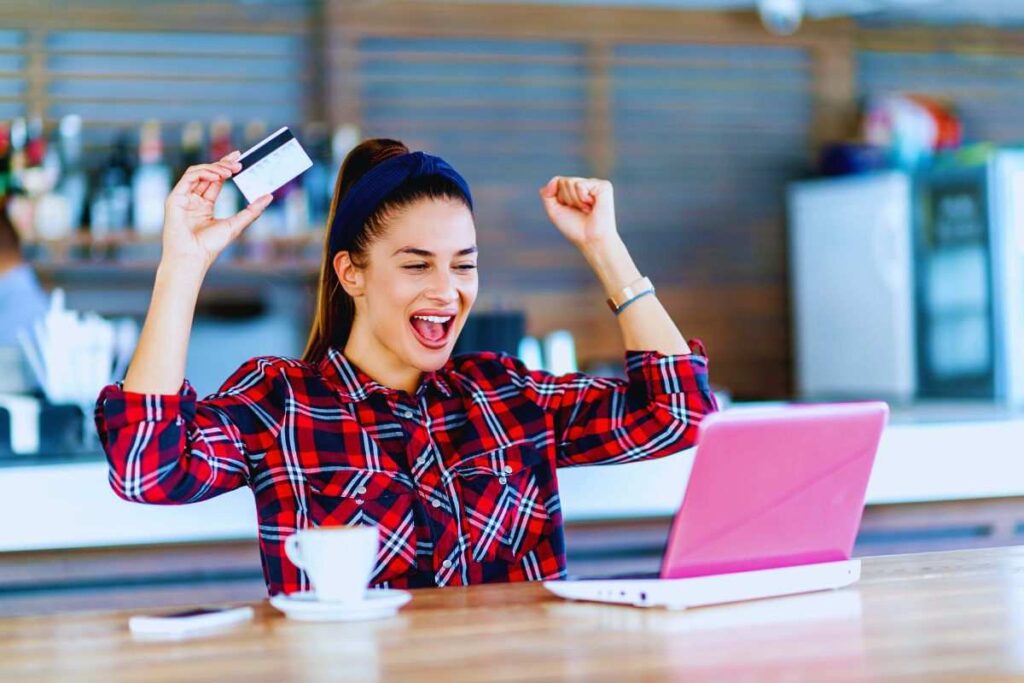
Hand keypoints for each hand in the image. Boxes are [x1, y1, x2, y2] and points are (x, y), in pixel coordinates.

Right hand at [161, 151, 272, 270]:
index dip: (226, 167)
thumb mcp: (236, 224)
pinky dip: (204, 173)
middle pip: (207, 173)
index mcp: (204, 205)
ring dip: (215, 168)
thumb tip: (269, 196)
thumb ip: (252, 211)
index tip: (240, 159)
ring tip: (230, 170)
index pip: (216, 180)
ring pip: (198, 172)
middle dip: (222, 163)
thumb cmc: (210, 246)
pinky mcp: (175, 198)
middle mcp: (192, 199)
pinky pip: (189, 177)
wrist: (193, 257)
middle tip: (238, 159)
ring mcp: (183, 198)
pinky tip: (218, 175)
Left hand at [539, 176, 617, 249]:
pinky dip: (582, 198)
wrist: (590, 240)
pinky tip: (592, 206)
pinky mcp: (604, 186)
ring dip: (575, 201)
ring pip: (570, 182)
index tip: (571, 210)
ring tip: (586, 210)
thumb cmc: (575, 228)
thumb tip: (553, 180)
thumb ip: (547, 195)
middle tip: (580, 211)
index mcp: (575, 190)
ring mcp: (595, 184)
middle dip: (567, 199)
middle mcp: (586, 185)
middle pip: (563, 181)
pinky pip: (580, 185)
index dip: (560, 199)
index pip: (557, 182)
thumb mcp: (554, 211)